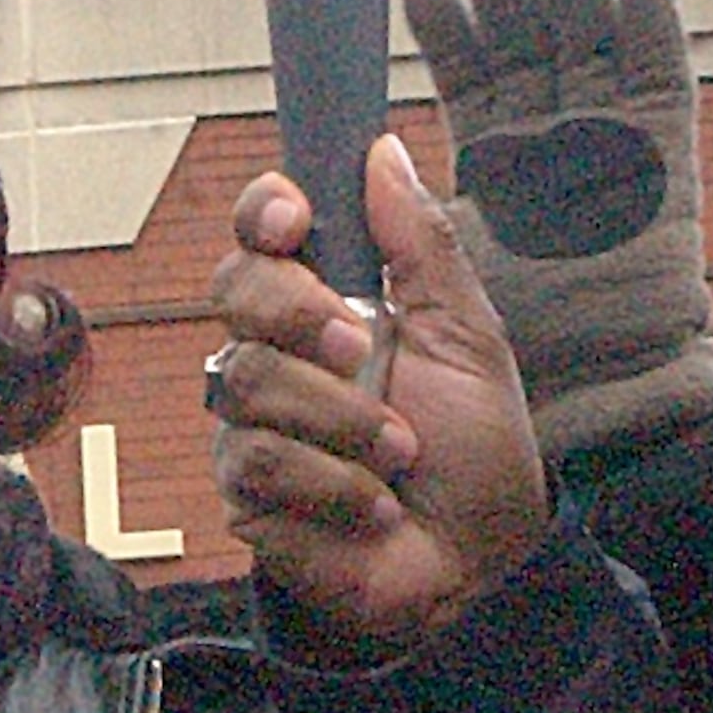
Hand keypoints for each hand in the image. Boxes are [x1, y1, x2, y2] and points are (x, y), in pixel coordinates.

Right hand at [209, 134, 550, 651]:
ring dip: (342, 420)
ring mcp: (253, 421)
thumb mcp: (467, 333)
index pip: (261, 233)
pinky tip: (371, 504)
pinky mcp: (244, 492)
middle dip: (300, 313)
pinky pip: (257, 461)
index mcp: (329, 301)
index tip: (294, 216)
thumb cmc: (474, 446)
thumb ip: (420, 244)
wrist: (479, 559)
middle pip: (234, 289)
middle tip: (361, 348)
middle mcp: (278, 352)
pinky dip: (334, 484)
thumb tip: (383, 152)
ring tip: (397, 453)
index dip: (264, 211)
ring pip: (248, 379)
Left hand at [405, 0, 712, 461]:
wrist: (583, 435)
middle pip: (529, 38)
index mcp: (490, 170)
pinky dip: (653, 24)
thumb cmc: (487, 393)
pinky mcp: (666, 164)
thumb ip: (409, 226)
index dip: (447, 22)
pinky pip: (662, 80)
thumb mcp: (431, 298)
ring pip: (589, 42)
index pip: (466, 73)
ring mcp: (609, 151)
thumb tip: (372, 147)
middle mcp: (547, 150)